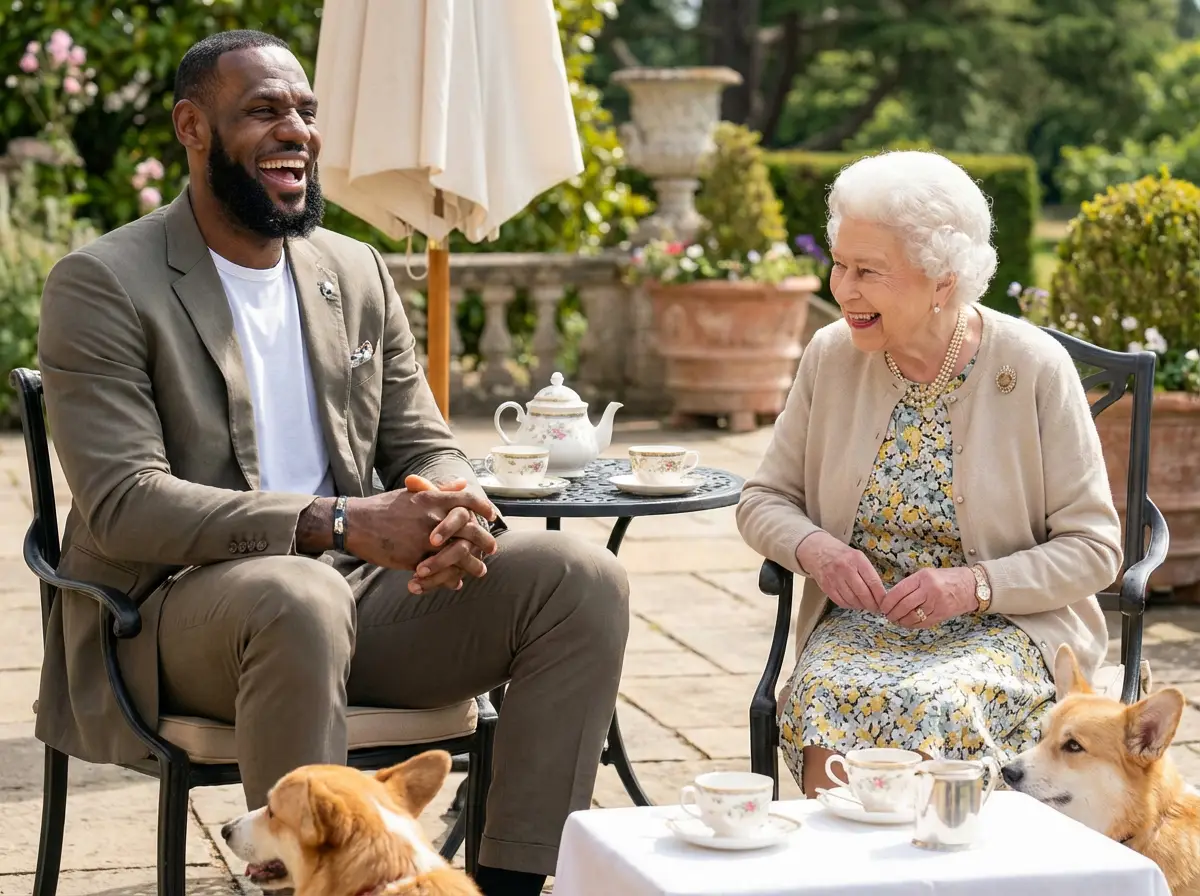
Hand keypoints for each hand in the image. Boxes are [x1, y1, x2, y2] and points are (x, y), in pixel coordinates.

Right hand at [343, 477, 497, 585]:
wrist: (356, 524)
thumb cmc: (383, 507)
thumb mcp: (412, 493)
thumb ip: (439, 490)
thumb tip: (462, 483)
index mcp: (432, 499)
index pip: (467, 500)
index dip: (483, 507)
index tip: (493, 516)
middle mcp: (434, 518)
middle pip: (471, 530)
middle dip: (485, 541)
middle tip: (493, 548)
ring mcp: (426, 539)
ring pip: (459, 555)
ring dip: (473, 565)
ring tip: (480, 570)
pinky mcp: (416, 559)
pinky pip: (440, 571)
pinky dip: (450, 579)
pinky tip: (455, 582)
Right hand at [795, 532, 885, 611]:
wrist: (817, 550)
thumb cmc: (842, 554)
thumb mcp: (857, 556)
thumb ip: (868, 572)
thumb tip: (879, 593)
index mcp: (857, 559)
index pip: (873, 582)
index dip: (880, 596)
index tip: (884, 603)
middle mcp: (845, 568)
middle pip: (863, 593)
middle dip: (872, 605)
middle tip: (875, 608)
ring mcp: (834, 578)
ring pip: (852, 599)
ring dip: (860, 606)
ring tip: (864, 605)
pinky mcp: (826, 586)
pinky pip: (840, 601)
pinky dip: (848, 605)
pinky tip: (853, 604)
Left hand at [878, 567, 976, 627]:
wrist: (971, 586)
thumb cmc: (947, 578)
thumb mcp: (927, 574)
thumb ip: (911, 584)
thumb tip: (892, 597)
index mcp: (923, 577)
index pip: (899, 591)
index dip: (888, 601)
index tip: (882, 606)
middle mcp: (930, 590)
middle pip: (904, 605)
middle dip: (892, 613)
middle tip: (887, 615)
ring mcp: (936, 604)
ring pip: (912, 616)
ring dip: (900, 621)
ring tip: (895, 620)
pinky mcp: (942, 615)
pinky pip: (922, 623)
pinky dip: (912, 625)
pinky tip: (907, 623)